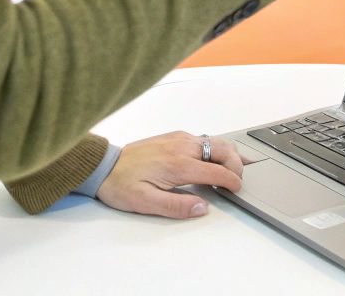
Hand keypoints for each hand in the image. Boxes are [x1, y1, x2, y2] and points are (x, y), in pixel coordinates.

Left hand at [97, 131, 244, 218]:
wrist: (104, 166)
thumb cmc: (122, 185)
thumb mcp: (146, 203)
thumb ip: (176, 206)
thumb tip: (202, 207)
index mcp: (178, 164)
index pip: (217, 171)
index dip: (232, 181)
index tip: (237, 189)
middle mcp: (182, 147)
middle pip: (223, 149)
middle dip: (237, 163)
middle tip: (239, 178)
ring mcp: (178, 139)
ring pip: (215, 141)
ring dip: (228, 153)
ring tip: (234, 167)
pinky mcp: (173, 136)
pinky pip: (203, 138)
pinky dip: (216, 148)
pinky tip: (215, 158)